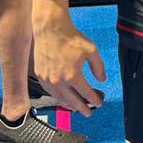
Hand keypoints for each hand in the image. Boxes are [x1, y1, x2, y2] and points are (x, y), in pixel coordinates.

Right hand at [33, 2, 105, 116]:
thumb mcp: (91, 50)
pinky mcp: (40, 76)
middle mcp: (59, 81)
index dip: (94, 100)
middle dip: (82, 108)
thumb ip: (98, 67)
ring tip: (76, 108)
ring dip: (69, 105)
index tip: (98, 103)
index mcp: (73, 75)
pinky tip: (63, 98)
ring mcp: (48, 80)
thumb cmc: (70, 38)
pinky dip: (58, 98)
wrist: (51, 29)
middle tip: (88, 113)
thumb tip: (102, 79)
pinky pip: (50, 92)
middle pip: (72, 101)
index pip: (86, 93)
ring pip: (60, 99)